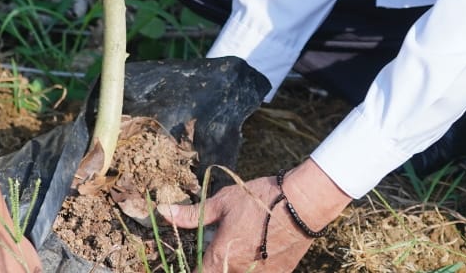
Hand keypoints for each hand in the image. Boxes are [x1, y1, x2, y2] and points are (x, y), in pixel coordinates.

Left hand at [159, 159, 349, 272]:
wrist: (303, 204)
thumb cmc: (260, 200)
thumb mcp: (223, 202)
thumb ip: (191, 215)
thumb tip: (161, 211)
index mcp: (219, 258)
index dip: (189, 270)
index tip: (191, 263)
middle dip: (213, 267)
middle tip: (218, 250)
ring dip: (233, 265)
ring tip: (240, 247)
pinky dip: (254, 267)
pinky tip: (257, 249)